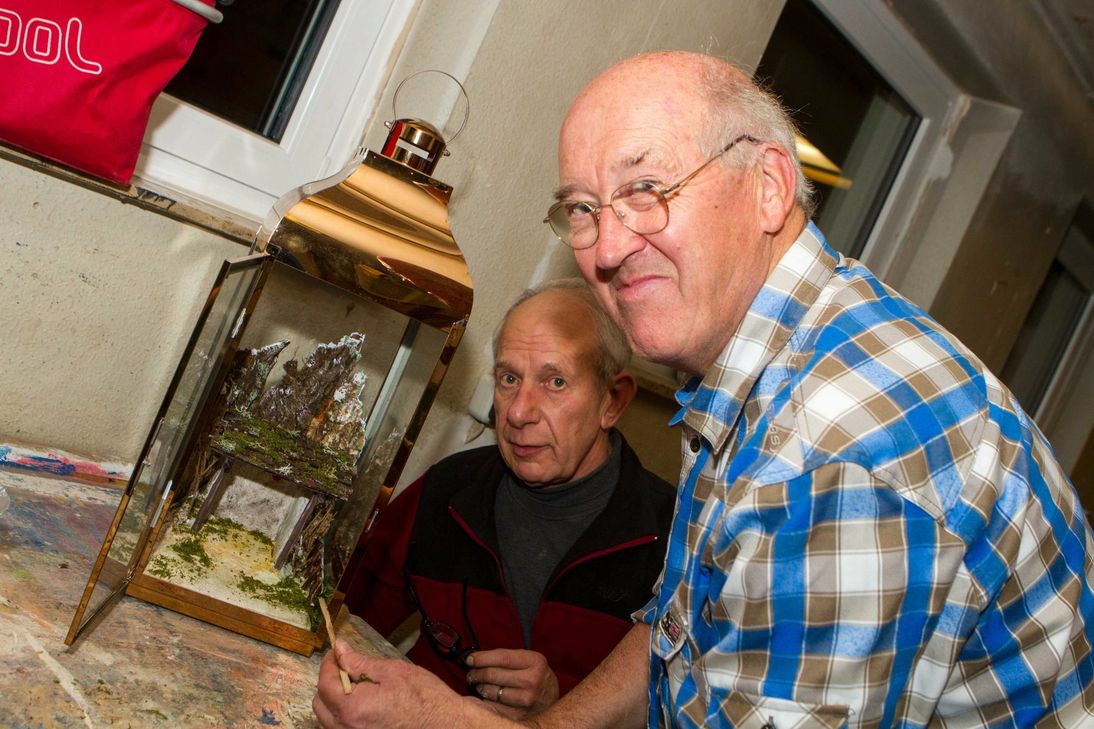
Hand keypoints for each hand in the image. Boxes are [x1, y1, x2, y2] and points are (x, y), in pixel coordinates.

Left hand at [314, 640, 498, 728]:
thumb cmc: (424, 698)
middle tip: (347, 666)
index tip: (338, 652)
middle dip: (329, 681)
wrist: (444, 724)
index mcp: (353, 708)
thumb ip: (359, 662)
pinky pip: (342, 727)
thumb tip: (340, 650)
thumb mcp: (391, 671)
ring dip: (336, 699)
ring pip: (329, 718)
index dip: (329, 663)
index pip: (325, 683)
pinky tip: (365, 701)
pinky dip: (345, 713)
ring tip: (357, 684)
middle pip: (321, 703)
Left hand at [465, 648, 559, 718]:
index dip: (482, 658)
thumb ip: (505, 657)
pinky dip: (486, 700)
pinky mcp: (519, 715)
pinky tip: (487, 695)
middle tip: (471, 673)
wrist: (551, 697)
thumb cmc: (535, 674)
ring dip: (480, 687)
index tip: (470, 658)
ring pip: (491, 692)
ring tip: (479, 684)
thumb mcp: (528, 659)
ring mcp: (526, 700)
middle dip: (476, 673)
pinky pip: (493, 706)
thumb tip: (476, 658)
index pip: (502, 658)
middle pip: (493, 675)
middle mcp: (532, 680)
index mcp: (534, 662)